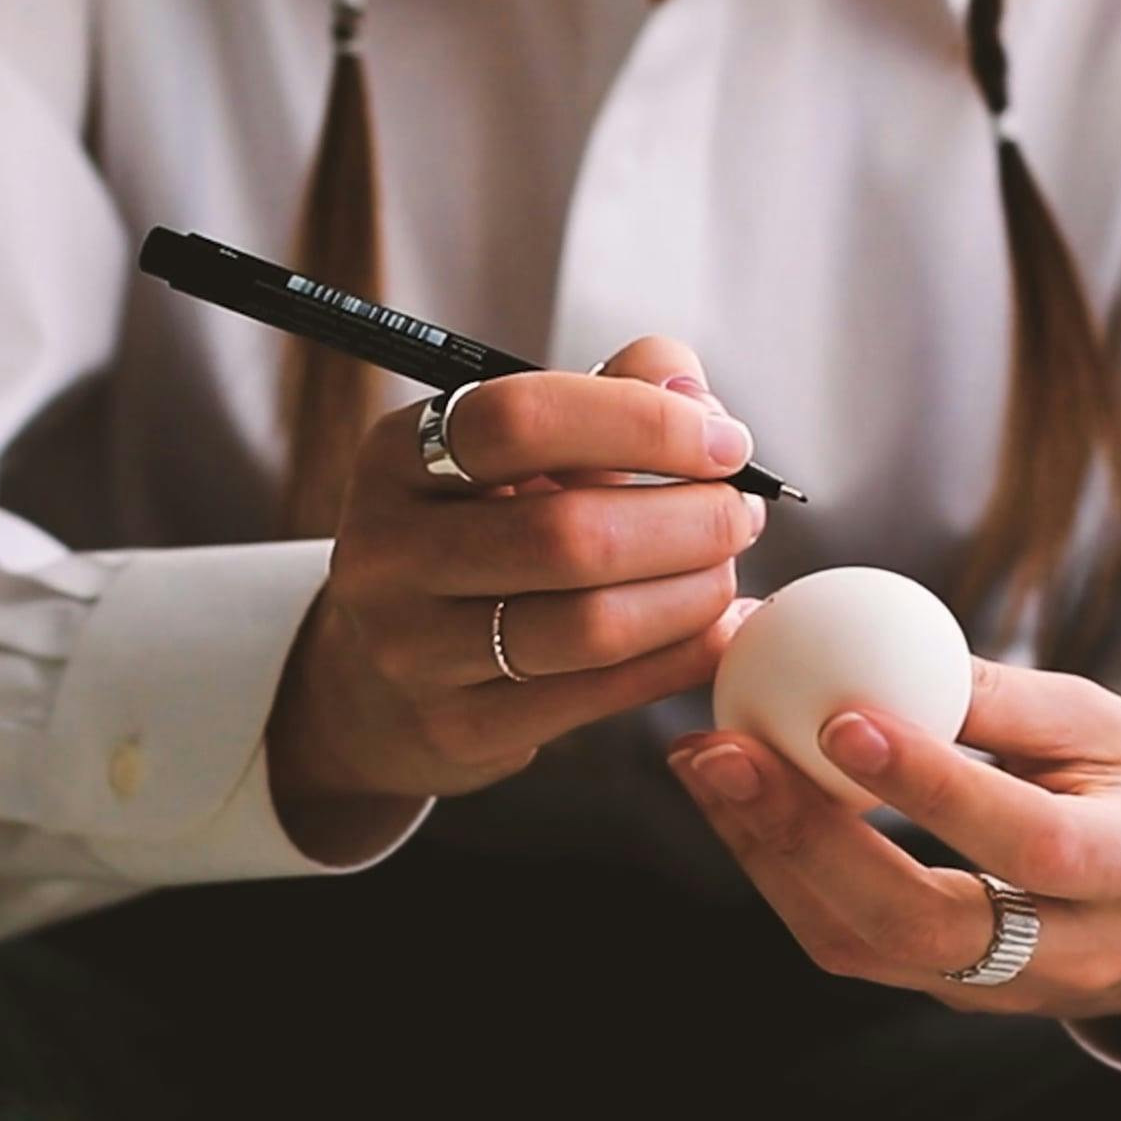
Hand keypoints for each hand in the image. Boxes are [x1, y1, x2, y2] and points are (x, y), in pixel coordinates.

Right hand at [270, 337, 765, 815]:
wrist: (379, 678)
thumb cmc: (477, 533)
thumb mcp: (517, 450)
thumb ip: (611, 394)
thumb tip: (695, 395)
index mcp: (397, 455)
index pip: (520, 419)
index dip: (640, 423)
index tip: (723, 440)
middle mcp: (389, 552)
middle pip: (570, 533)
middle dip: (689, 520)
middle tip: (740, 513)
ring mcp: (415, 651)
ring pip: (593, 625)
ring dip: (693, 593)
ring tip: (725, 569)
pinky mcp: (459, 727)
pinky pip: (602, 695)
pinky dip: (684, 657)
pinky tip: (719, 629)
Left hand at [665, 661, 1120, 1020]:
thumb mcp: (1111, 726)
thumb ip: (1002, 702)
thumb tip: (877, 647)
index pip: (1025, 841)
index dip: (930, 786)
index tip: (841, 716)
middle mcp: (1069, 950)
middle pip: (921, 922)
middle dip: (806, 837)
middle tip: (726, 749)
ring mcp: (1004, 991)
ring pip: (867, 948)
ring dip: (769, 856)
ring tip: (707, 764)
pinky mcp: (952, 996)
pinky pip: (855, 947)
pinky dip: (785, 875)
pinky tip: (742, 803)